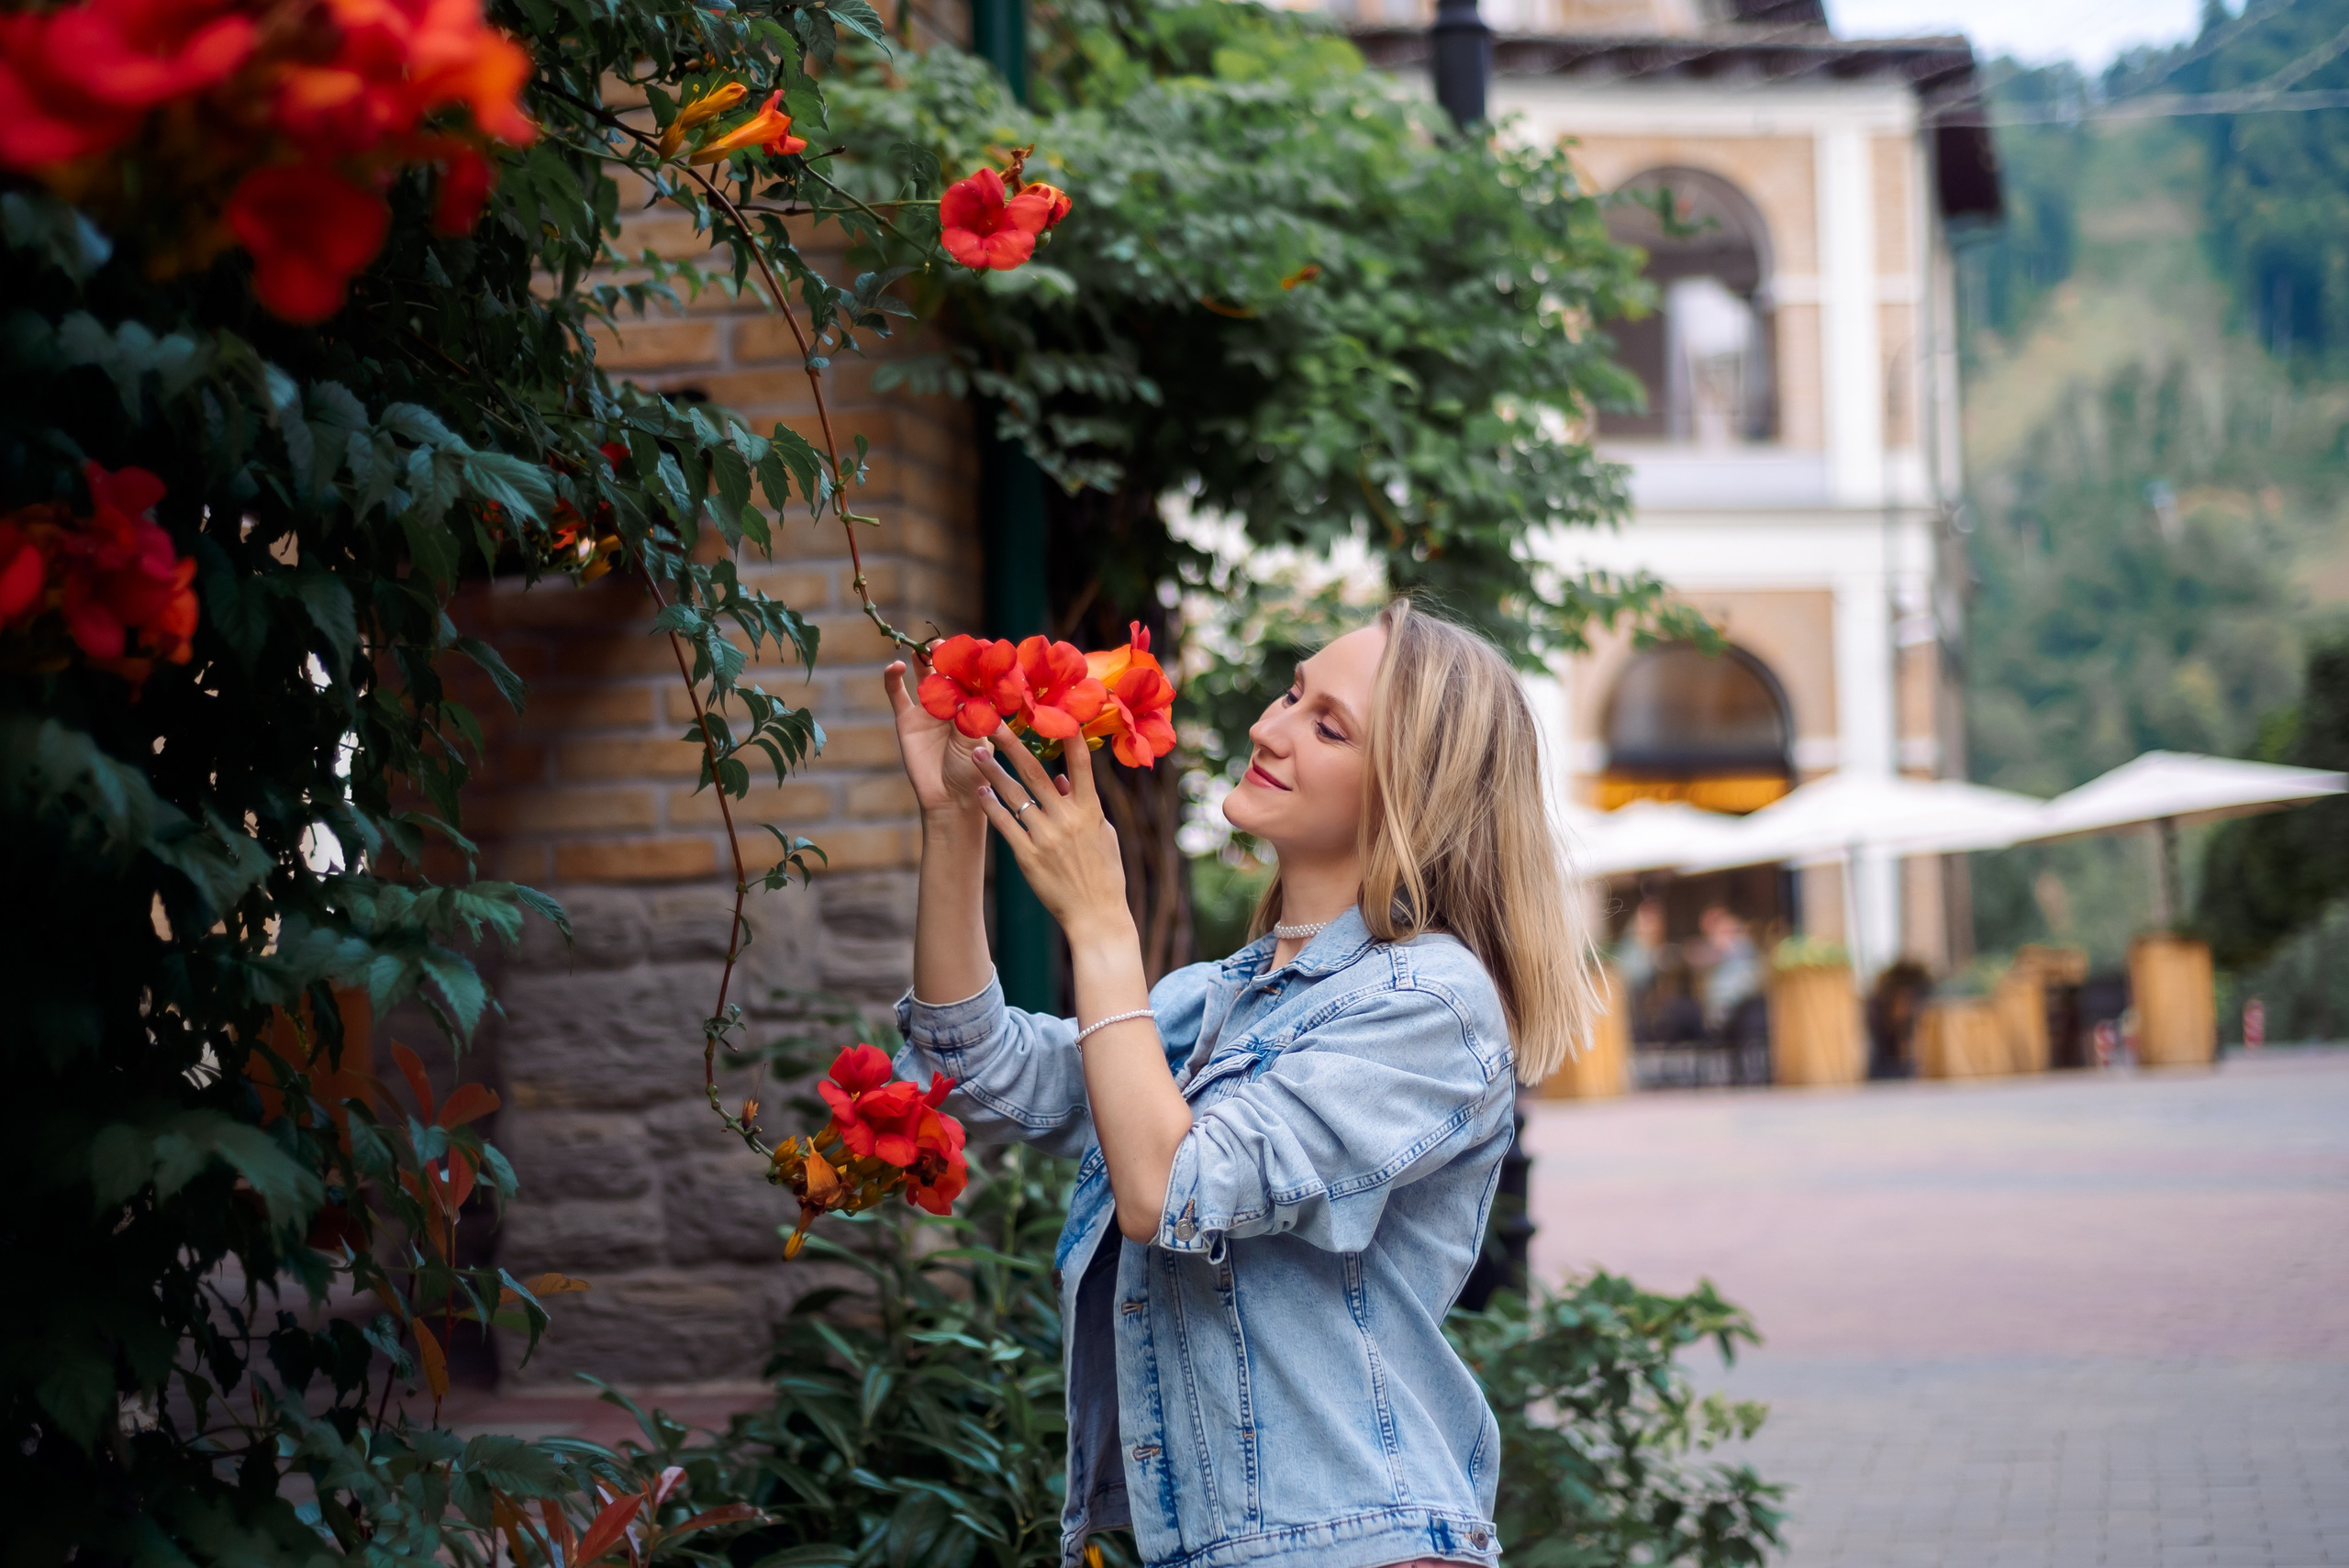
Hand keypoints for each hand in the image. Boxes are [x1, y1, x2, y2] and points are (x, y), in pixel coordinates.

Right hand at [885, 659, 987, 820]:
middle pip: (946, 671)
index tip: (967, 648)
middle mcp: (952, 703)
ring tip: (922, 649)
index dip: (967, 662)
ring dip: (922, 660)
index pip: (970, 675)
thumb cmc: (973, 771)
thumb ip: (969, 715)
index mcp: (974, 705)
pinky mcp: (906, 720)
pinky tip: (894, 666)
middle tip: (942, 645)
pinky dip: (893, 679)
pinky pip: (897, 694)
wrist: (949, 798)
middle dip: (945, 656)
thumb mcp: (977, 740)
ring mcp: (928, 710)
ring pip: (923, 677)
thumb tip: (964, 689)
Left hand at [970, 727, 1132, 938]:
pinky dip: (991, 807)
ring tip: (976, 753)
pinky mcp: (1027, 856)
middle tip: (993, 723)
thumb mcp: (1102, 834)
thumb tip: (1061, 777)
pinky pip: (1005, 825)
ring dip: (994, 771)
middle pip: (1035, 772)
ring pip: (1014, 796)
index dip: (1068, 736)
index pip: (1080, 764)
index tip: (1054, 711)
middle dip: (1012, 744)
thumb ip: (1083, 804)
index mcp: (1090, 810)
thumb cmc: (1105, 873)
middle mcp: (1066, 819)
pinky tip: (979, 791)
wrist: (1096, 915)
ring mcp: (1045, 837)